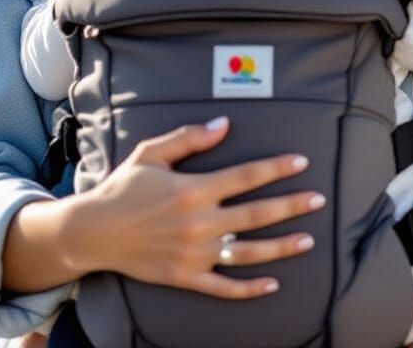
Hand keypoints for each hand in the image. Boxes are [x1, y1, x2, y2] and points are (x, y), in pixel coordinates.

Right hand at [65, 117, 324, 298]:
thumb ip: (190, 138)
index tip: (301, 162)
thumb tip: (224, 125)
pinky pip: (224, 287)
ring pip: (248, 252)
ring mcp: (194, 254)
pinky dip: (249, 287)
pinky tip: (272, 283)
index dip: (276, 168)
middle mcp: (199, 223)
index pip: (246, 176)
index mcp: (193, 188)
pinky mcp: (186, 277)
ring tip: (308, 239)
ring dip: (281, 246)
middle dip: (291, 206)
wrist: (94, 231)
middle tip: (319, 199)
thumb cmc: (124, 188)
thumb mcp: (152, 153)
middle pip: (256, 214)